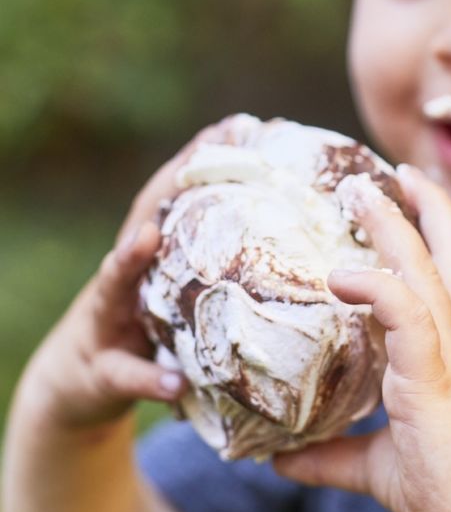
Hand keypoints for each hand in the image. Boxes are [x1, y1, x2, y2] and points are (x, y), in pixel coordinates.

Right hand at [26, 120, 234, 431]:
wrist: (84, 386)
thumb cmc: (150, 331)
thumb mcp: (182, 296)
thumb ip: (222, 269)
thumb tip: (304, 247)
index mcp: (154, 257)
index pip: (176, 200)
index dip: (201, 162)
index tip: (236, 125)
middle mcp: (125, 277)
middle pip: (141, 222)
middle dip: (164, 187)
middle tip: (196, 153)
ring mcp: (106, 319)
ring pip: (112, 284)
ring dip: (127, 260)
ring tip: (145, 236)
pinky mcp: (103, 372)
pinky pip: (126, 377)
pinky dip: (150, 381)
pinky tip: (174, 384)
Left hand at [273, 165, 450, 511]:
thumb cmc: (446, 493)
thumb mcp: (376, 464)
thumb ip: (331, 454)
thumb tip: (278, 458)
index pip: (449, 272)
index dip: (431, 229)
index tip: (405, 194)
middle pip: (446, 252)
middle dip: (417, 206)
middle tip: (382, 171)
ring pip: (424, 269)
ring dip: (391, 225)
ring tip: (357, 189)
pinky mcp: (434, 375)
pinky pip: (406, 313)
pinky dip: (375, 287)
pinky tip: (339, 276)